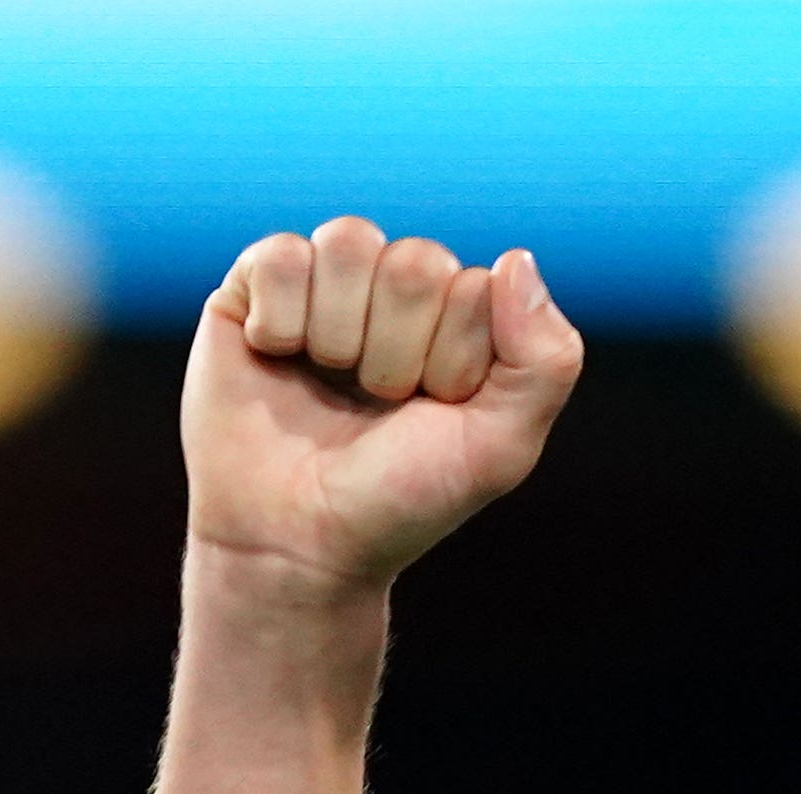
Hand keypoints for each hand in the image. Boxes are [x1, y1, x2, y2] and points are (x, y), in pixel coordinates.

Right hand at [184, 216, 582, 597]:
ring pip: (348, 243)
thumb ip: (545, 361)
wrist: (297, 544)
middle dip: (396, 352)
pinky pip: (280, 256)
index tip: (432, 413)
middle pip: (414, 262)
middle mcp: (396, 292)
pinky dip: (280, 321)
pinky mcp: (255, 288)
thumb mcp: (499, 448)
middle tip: (375, 405)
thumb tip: (515, 258)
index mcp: (461, 319)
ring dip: (338, 334)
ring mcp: (327, 284)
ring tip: (328, 382)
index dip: (453, 361)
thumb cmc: (399, 500)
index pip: (476, 288)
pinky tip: (276, 359)